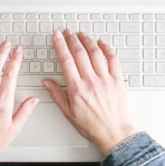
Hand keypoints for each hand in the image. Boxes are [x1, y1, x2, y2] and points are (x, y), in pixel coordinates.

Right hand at [42, 30, 136, 154]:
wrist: (114, 133)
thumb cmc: (93, 126)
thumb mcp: (69, 113)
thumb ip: (57, 95)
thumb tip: (47, 82)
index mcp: (77, 89)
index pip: (66, 60)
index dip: (60, 45)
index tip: (57, 36)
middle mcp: (91, 81)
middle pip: (79, 52)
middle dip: (71, 39)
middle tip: (67, 32)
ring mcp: (105, 79)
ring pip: (95, 52)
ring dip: (87, 40)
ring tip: (81, 34)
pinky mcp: (117, 80)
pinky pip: (113, 59)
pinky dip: (107, 48)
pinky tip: (101, 43)